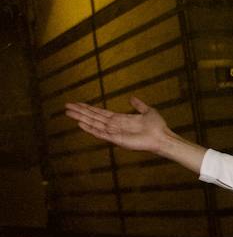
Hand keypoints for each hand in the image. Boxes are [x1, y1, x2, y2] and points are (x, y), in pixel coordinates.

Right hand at [63, 97, 206, 171]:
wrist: (162, 136)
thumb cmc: (157, 126)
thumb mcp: (148, 111)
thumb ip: (138, 105)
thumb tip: (132, 97)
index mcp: (120, 119)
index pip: (100, 112)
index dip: (88, 108)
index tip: (77, 103)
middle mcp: (114, 126)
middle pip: (93, 117)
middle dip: (80, 112)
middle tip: (66, 106)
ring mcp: (114, 133)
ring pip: (94, 124)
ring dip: (81, 118)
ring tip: (69, 113)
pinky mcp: (116, 139)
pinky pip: (100, 134)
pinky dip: (90, 129)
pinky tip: (80, 124)